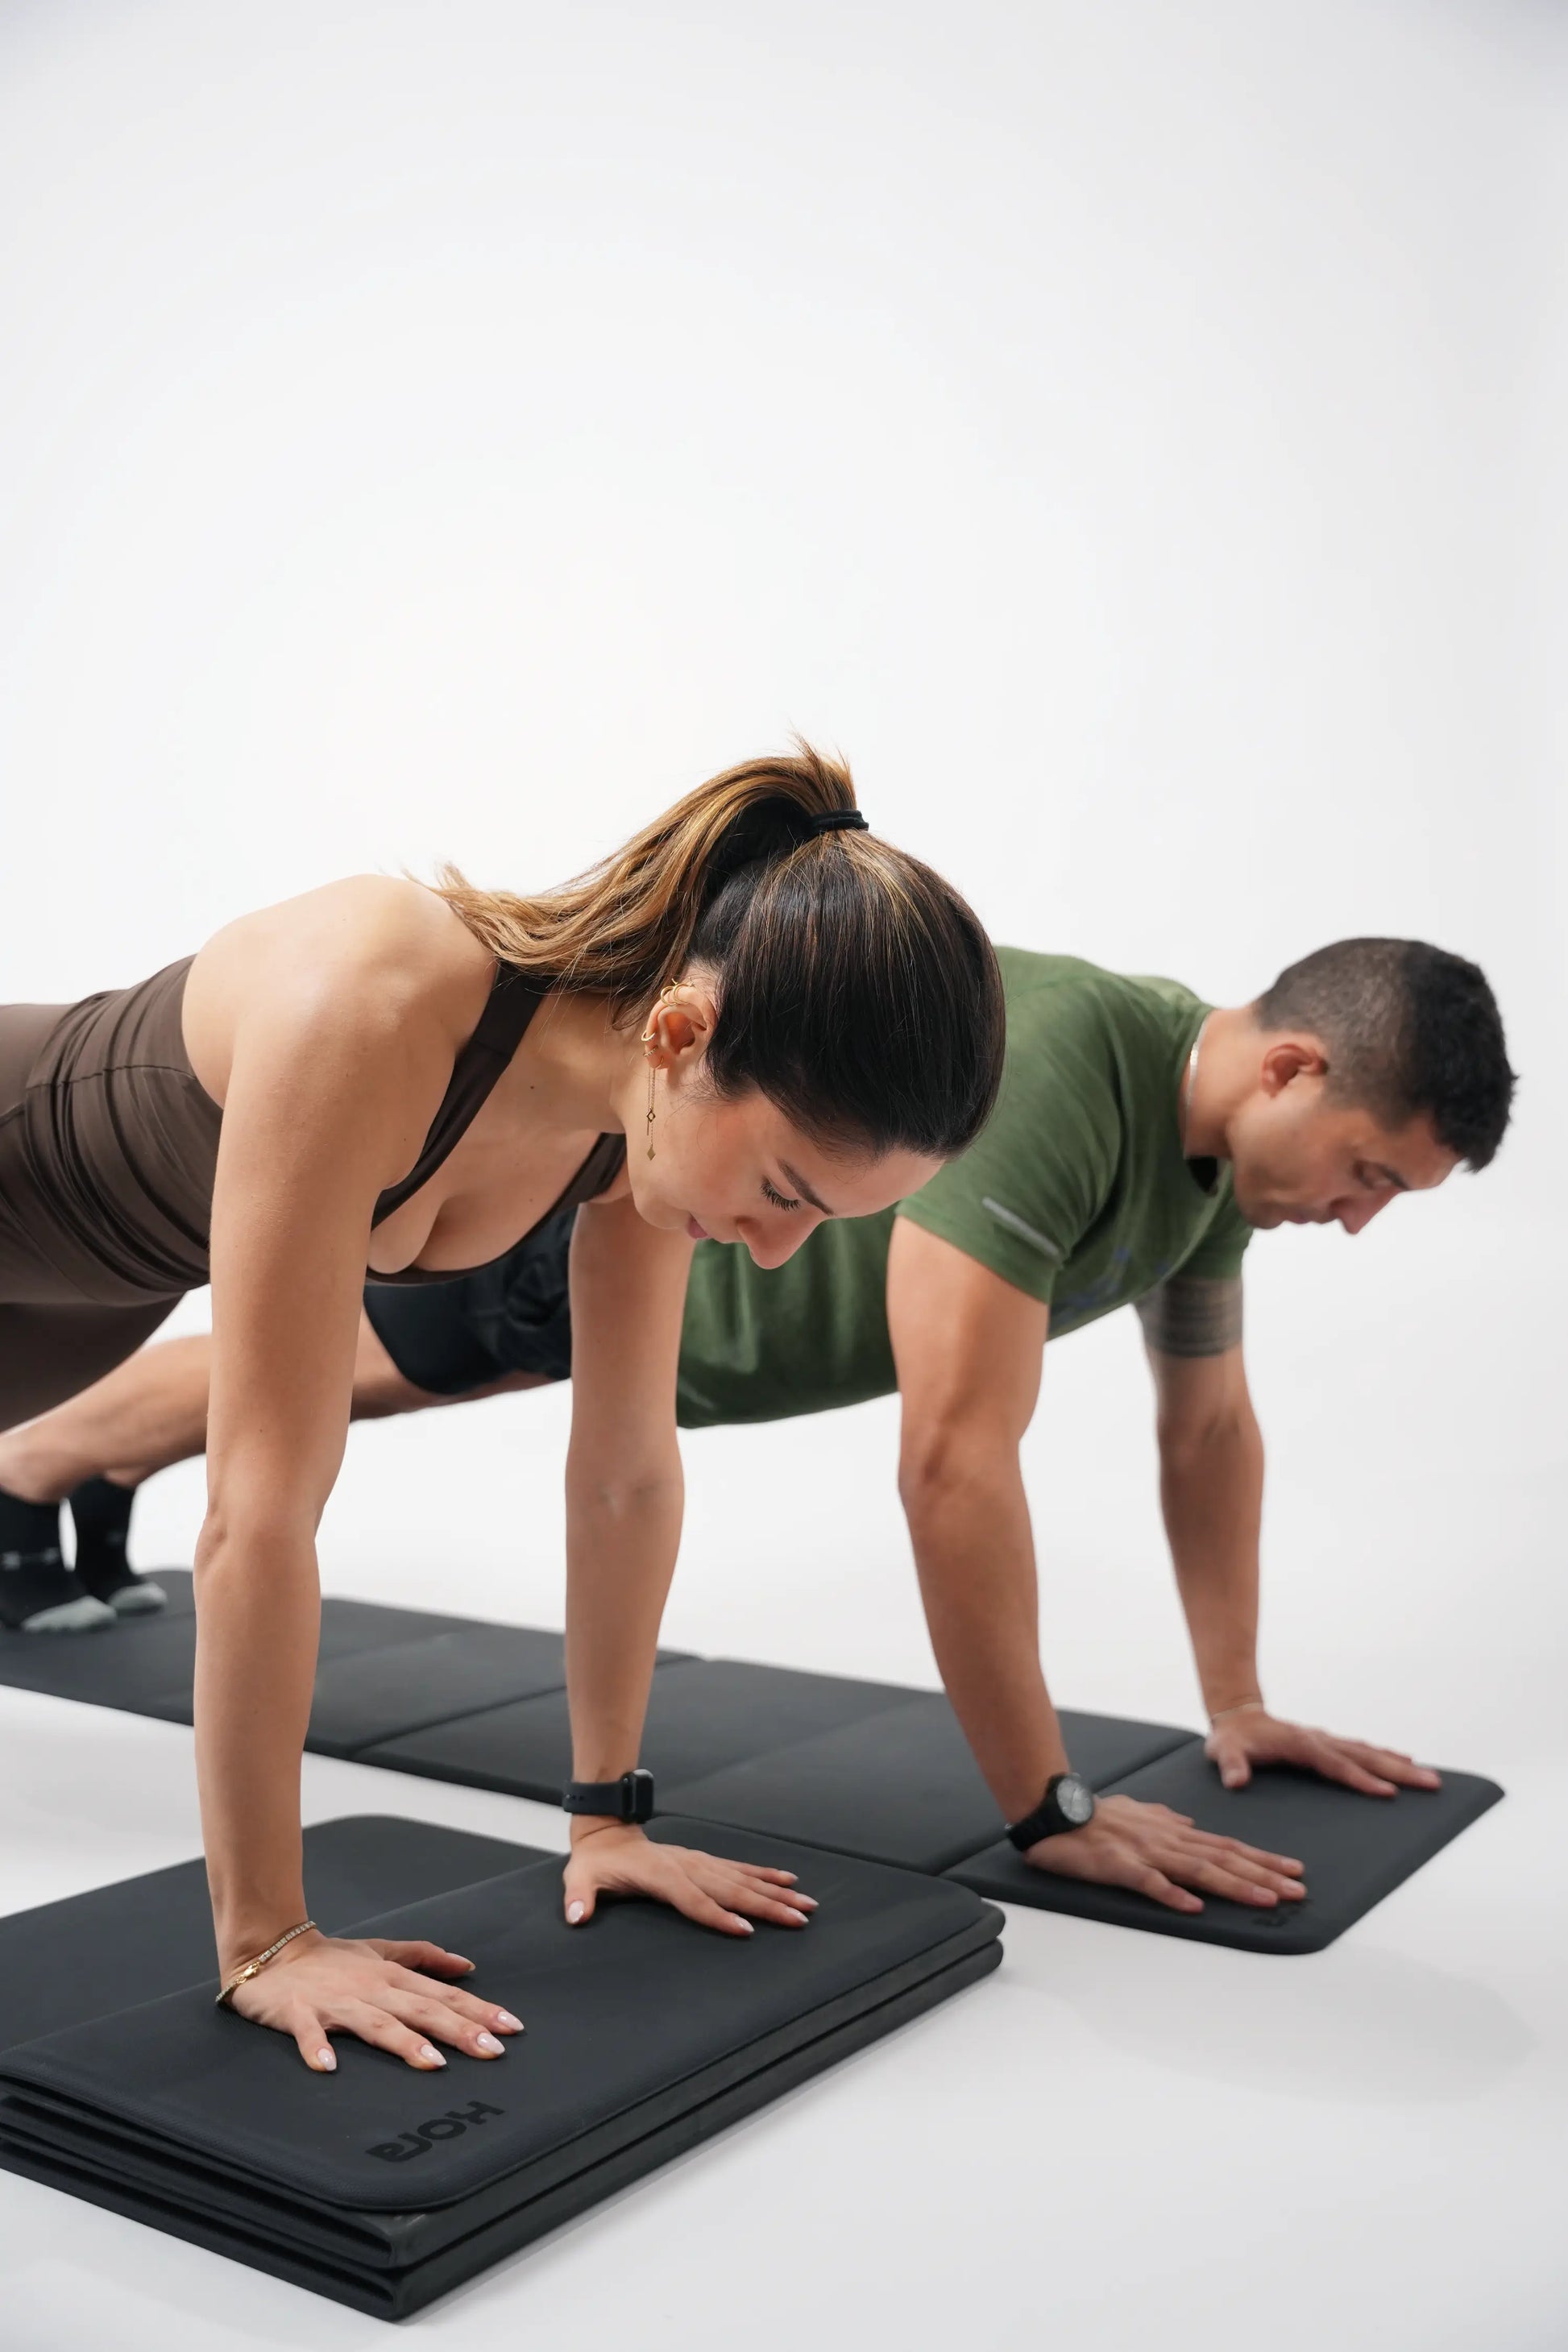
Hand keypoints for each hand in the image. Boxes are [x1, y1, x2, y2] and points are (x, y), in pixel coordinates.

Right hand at [227, 1931, 524, 2072]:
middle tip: (491, 2050)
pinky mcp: (298, 2012)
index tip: (511, 2028)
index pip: (443, 1995)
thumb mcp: (380, 1951)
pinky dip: (316, 2048)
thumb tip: (467, 1966)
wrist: (270, 1951)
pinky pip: (308, 2032)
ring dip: (403, 2041)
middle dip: (458, 2029)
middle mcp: (370, 1988)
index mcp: (391, 1977)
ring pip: (375, 2022)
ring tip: (432, 2061)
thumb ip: (424, 1957)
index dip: (478, 2011)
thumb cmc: (330, 1958)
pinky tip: (328, 2067)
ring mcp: (335, 2001)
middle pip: (420, 2009)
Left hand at [563, 1823, 817, 1934]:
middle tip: (798, 1919)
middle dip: (767, 1905)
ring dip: (775, 1892)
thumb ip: (579, 1898)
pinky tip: (787, 1881)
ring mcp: (698, 1862)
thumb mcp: (579, 1879)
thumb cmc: (594, 1862)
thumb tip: (576, 1916)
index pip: (694, 1900)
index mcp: (661, 1875)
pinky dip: (765, 1875)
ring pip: (743, 1879)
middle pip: (731, 1889)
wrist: (605, 1833)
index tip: (746, 1930)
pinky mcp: (703, 1861)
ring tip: (806, 1903)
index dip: (718, 1915)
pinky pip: (739, 1869)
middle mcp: (687, 1866)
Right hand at [1022, 1793, 1306, 1914]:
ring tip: (1266, 1900)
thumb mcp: (1138, 1811)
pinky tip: (1194, 1907)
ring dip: (1235, 1885)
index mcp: (1174, 1831)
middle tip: (1298, 1891)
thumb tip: (1191, 1823)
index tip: (1293, 1871)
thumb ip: (1166, 1817)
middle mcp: (1168, 1839)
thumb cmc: (1096, 1815)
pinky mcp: (1119, 1865)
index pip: (1228, 1846)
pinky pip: (1149, 1882)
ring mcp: (1146, 1852)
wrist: (1056, 1810)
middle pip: (1224, 1859)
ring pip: (1199, 1869)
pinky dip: (1172, 1893)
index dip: (1262, 1859)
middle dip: (1264, 1875)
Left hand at [1205, 1708, 1442, 1795]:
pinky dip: (1384, 1756)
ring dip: (1398, 1764)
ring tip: (1428, 1776)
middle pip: (1365, 1756)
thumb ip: (1230, 1766)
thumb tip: (1236, 1781)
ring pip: (1368, 1752)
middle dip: (1398, 1771)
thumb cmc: (1231, 1739)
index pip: (1337, 1765)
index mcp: (1301, 1745)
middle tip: (1431, 1783)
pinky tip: (1403, 1762)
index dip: (1361, 1779)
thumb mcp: (1223, 1752)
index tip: (1388, 1793)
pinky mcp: (1327, 1744)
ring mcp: (1326, 1741)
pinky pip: (1361, 1751)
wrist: (1236, 1716)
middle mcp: (1320, 1740)